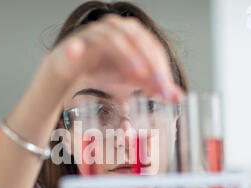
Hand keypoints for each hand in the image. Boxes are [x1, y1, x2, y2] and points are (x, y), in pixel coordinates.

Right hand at [45, 14, 181, 101]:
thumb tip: (177, 96)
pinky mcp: (79, 40)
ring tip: (136, 75)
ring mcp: (97, 31)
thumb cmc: (102, 71)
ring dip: (128, 56)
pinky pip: (84, 43)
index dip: (162, 70)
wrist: (73, 72)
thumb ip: (152, 86)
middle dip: (151, 64)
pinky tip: (95, 65)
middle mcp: (118, 28)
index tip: (167, 91)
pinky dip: (88, 51)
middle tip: (158, 85)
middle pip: (140, 40)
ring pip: (116, 39)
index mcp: (134, 34)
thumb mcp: (131, 82)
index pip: (154, 49)